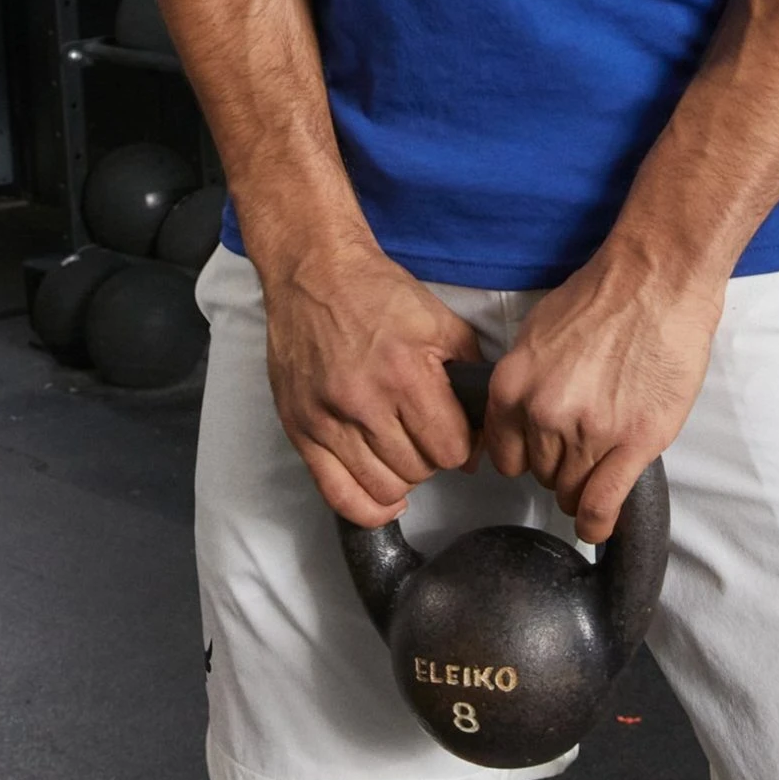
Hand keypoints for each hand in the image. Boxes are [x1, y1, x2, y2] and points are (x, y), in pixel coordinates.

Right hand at [262, 238, 483, 528]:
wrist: (314, 272)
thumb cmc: (380, 293)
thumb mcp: (442, 322)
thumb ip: (471, 377)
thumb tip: (478, 443)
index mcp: (406, 373)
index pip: (450, 450)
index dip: (461, 444)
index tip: (455, 430)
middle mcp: (364, 402)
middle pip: (418, 471)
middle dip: (431, 457)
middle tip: (425, 433)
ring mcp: (327, 419)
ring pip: (382, 488)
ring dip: (402, 477)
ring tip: (400, 449)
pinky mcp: (300, 429)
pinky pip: (337, 495)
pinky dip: (367, 507)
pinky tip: (382, 493)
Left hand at [485, 247, 724, 543]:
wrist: (656, 280)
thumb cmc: (601, 296)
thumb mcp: (537, 332)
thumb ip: (524, 381)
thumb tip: (521, 415)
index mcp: (514, 385)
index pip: (505, 456)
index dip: (527, 457)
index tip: (542, 456)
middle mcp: (544, 414)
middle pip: (541, 475)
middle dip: (559, 467)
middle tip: (583, 447)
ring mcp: (589, 432)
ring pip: (571, 492)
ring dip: (583, 488)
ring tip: (601, 470)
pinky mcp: (633, 443)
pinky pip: (602, 504)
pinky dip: (598, 522)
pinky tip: (600, 525)